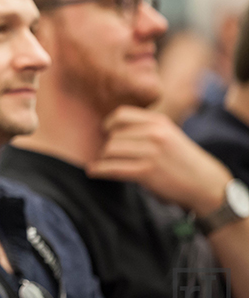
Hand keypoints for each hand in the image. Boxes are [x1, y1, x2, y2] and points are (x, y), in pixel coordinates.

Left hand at [87, 105, 231, 214]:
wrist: (205, 183)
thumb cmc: (181, 159)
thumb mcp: (168, 134)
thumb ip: (144, 128)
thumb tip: (108, 129)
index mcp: (158, 121)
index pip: (121, 114)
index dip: (108, 123)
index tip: (105, 132)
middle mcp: (155, 134)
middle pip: (113, 134)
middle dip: (106, 145)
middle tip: (105, 154)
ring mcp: (151, 153)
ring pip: (110, 149)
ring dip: (103, 158)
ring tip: (102, 163)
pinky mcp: (147, 172)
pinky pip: (113, 168)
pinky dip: (99, 170)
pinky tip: (93, 171)